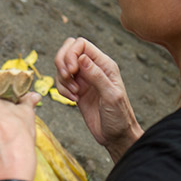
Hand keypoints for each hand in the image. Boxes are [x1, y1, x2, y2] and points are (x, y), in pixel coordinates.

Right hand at [55, 37, 142, 161]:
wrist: (116, 136)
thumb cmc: (119, 117)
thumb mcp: (111, 95)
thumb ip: (96, 75)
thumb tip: (81, 58)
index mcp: (104, 64)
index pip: (81, 44)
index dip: (71, 54)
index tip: (71, 71)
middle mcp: (93, 68)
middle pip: (68, 50)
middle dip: (62, 62)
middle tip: (67, 77)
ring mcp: (84, 79)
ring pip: (62, 67)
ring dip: (62, 79)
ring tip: (74, 93)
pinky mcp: (77, 90)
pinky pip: (61, 82)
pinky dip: (62, 90)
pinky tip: (74, 100)